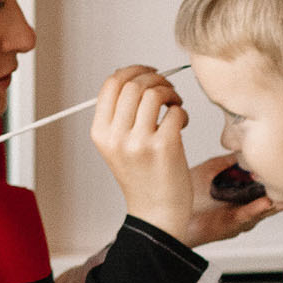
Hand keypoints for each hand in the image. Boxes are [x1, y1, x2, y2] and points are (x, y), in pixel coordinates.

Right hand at [90, 66, 192, 237]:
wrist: (155, 212)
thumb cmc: (142, 177)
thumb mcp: (118, 145)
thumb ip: (120, 114)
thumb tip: (136, 77)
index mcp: (100, 133)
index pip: (111, 84)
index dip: (133, 71)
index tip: (148, 73)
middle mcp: (115, 137)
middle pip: (133, 84)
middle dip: (156, 79)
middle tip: (166, 90)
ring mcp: (139, 143)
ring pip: (154, 93)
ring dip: (170, 93)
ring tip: (174, 105)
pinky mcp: (164, 147)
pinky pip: (175, 112)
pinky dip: (182, 112)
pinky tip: (181, 124)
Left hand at [172, 154, 281, 250]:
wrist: (164, 212)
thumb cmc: (184, 193)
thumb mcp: (212, 169)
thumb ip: (231, 160)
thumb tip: (247, 144)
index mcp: (243, 192)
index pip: (270, 184)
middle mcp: (245, 205)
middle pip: (276, 199)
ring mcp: (238, 216)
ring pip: (266, 209)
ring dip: (282, 203)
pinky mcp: (228, 225)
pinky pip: (245, 217)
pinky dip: (256, 210)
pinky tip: (268, 203)